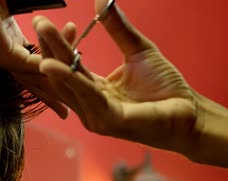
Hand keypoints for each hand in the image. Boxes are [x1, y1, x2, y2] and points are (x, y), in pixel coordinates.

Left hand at [0, 0, 68, 117]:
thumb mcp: (8, 6)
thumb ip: (22, 10)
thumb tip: (36, 12)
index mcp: (8, 45)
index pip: (34, 66)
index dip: (51, 73)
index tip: (64, 81)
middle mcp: (5, 56)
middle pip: (33, 82)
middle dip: (51, 97)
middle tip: (65, 114)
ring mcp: (2, 57)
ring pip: (33, 78)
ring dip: (52, 91)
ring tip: (66, 109)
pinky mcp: (2, 53)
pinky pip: (28, 65)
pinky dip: (45, 70)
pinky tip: (60, 76)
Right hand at [33, 1, 197, 154]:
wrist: (189, 111)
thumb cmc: (164, 88)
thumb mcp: (137, 50)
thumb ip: (117, 29)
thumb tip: (101, 1)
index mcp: (92, 91)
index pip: (67, 67)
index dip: (58, 45)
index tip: (53, 23)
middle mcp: (88, 105)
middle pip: (61, 75)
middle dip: (48, 47)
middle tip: (40, 22)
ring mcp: (95, 116)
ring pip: (67, 84)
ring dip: (53, 57)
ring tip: (44, 32)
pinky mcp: (107, 120)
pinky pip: (84, 95)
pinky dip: (68, 78)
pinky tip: (54, 64)